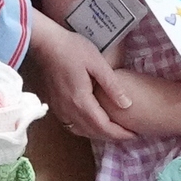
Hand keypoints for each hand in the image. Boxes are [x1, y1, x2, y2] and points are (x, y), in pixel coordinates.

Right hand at [25, 21, 135, 140]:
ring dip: (99, 134)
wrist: (45, 43)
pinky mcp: (55, 105)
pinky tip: (94, 123)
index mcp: (80, 101)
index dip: (120, 134)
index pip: (103, 127)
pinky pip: (72, 125)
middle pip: (93, 132)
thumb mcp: (97, 63)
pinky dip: (86, 129)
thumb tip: (127, 104)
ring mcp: (59, 109)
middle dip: (112, 137)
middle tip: (129, 135)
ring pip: (82, 131)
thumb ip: (112, 86)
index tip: (134, 134)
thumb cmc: (72, 49)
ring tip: (115, 131)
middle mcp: (68, 110)